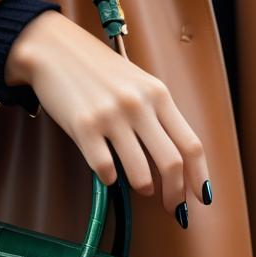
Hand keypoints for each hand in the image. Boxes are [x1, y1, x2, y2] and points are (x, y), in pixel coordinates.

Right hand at [5, 11, 211, 226]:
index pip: (191, 144)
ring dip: (144, 187)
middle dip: (176, 194)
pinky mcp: (83, 126)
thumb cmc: (97, 70)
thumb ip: (156, 115)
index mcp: (158, 94)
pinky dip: (110, 179)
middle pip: (172, 162)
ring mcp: (111, 116)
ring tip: (142, 187)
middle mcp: (138, 105)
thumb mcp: (137, 84)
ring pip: (140, 172)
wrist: (54, 49)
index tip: (201, 196)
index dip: (200, 176)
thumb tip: (173, 159)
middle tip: (173, 207)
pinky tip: (109, 174)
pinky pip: (105, 168)